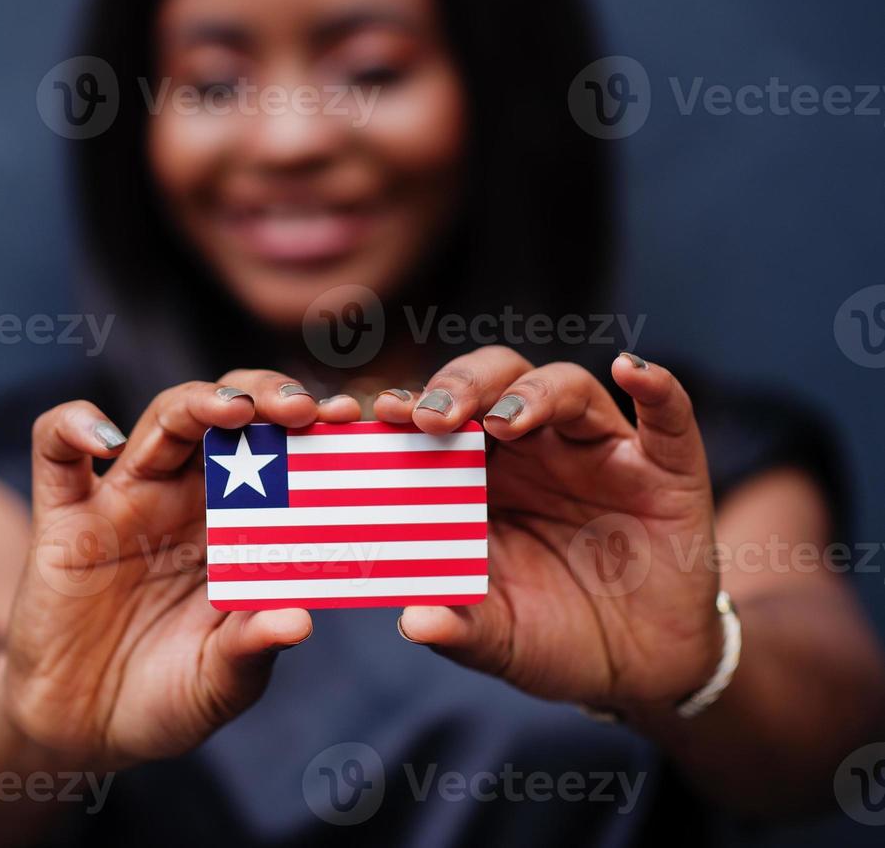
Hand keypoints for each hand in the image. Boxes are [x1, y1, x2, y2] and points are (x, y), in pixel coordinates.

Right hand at [2, 370, 319, 767]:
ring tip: (236, 410)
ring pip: (162, 419)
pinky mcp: (62, 517)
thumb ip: (250, 651)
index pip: (282, 452)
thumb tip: (298, 621)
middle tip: (305, 409)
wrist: (82, 728)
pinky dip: (74, 426)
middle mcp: (187, 498)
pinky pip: (56, 449)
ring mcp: (124, 500)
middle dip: (268, 395)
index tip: (353, 423)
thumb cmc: (165, 698)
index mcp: (239, 526)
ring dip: (200, 401)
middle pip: (227, 413)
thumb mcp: (220, 685)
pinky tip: (103, 439)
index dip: (315, 430)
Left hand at [370, 347, 723, 711]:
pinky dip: (655, 388)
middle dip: (460, 388)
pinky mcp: (666, 470)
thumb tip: (413, 621)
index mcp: (478, 475)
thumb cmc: (553, 637)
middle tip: (431, 417)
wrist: (639, 671)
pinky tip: (631, 369)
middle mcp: (535, 449)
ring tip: (503, 421)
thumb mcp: (500, 640)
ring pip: (565, 388)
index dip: (407, 405)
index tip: (373, 414)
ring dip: (532, 394)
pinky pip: (667, 418)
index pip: (437, 418)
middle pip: (494, 383)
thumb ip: (459, 628)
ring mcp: (600, 452)